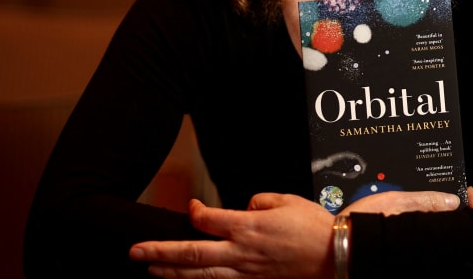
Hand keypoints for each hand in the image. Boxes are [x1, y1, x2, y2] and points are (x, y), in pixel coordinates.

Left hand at [128, 188, 469, 277]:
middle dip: (160, 252)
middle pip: (192, 253)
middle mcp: (242, 252)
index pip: (208, 219)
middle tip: (136, 251)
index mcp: (249, 226)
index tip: (191, 207)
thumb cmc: (315, 228)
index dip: (194, 212)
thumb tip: (245, 207)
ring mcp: (246, 272)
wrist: (336, 255)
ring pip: (201, 274)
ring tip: (150, 269)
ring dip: (172, 272)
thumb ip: (259, 201)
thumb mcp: (286, 201)